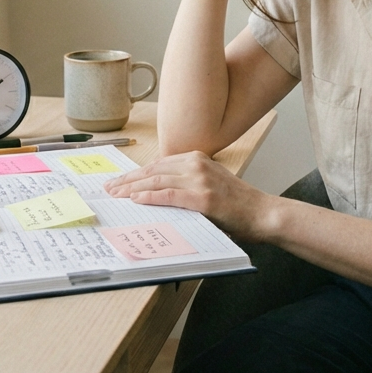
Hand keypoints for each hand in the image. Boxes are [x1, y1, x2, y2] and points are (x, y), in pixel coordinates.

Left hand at [104, 151, 273, 241]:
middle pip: (153, 170)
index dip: (135, 173)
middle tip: (109, 189)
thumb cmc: (237, 205)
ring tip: (116, 196)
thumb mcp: (210, 184)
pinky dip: (150, 197)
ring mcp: (200, 180)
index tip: (118, 181)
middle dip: (127, 180)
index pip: (158, 164)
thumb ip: (186, 184)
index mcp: (197, 159)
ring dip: (132, 189)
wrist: (263, 213)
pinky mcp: (203, 198)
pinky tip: (136, 200)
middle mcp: (196, 164)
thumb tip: (154, 193)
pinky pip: (169, 195)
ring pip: (157, 181)